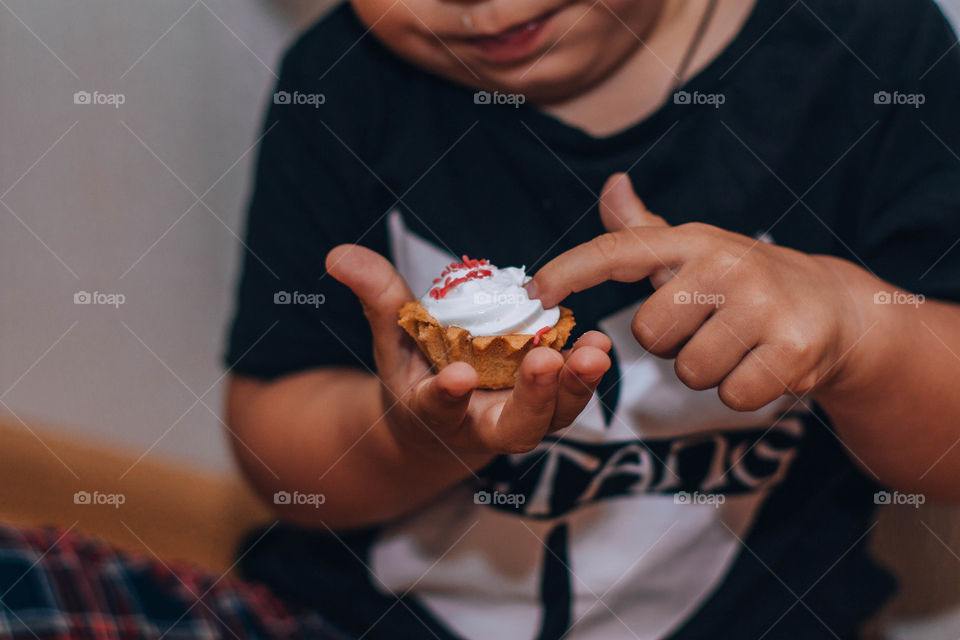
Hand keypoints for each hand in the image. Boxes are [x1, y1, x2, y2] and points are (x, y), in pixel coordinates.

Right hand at [326, 245, 611, 462]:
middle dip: (533, 398)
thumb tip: (338, 255)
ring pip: (552, 416)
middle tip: (548, 362)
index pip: (438, 408)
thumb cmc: (414, 374)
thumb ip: (376, 297)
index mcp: (435, 413)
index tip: (457, 377)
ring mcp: (521, 419)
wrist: (441, 423)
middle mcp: (482, 425)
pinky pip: (571, 395)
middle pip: (513, 426)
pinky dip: (586, 373)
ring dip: (575, 386)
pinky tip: (600, 343)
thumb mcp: (392, 339)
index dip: (446, 396)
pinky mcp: (550, 405)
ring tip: (594, 350)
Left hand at [527, 173, 865, 411]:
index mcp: (693, 241)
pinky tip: (762, 363)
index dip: (571, 270)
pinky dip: (741, 390)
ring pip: (688, 370)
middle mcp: (726, 264)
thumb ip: (644, 232)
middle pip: (649, 333)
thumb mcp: (695, 251)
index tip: (534, 292)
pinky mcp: (792, 350)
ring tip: (737, 343)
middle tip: (708, 325)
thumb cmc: (744, 282)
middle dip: (671, 342)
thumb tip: (611, 186)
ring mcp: (762, 305)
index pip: (617, 251)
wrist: (835, 308)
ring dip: (706, 369)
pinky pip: (730, 395)